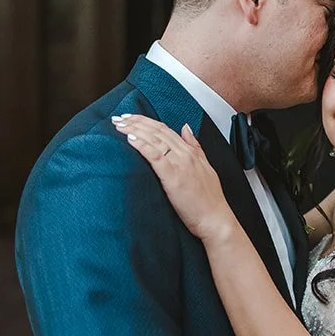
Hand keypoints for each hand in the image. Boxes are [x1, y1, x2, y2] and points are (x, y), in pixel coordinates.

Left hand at [112, 114, 233, 242]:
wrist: (215, 218)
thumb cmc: (209, 199)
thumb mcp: (205, 166)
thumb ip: (195, 146)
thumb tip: (186, 128)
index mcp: (191, 152)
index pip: (165, 129)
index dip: (147, 121)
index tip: (131, 117)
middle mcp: (185, 154)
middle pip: (157, 131)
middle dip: (137, 122)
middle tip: (119, 118)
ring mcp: (180, 164)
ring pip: (155, 140)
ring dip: (135, 130)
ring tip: (120, 126)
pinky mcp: (173, 177)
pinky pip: (156, 156)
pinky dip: (142, 146)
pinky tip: (131, 139)